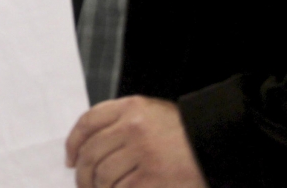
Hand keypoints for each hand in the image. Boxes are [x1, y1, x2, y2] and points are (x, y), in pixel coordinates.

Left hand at [66, 96, 206, 187]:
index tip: (70, 159)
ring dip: (98, 187)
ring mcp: (143, 152)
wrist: (216, 142)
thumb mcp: (149, 113)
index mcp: (130, 107)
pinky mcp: (154, 177)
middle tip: (83, 184)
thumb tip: (87, 147)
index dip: (73, 143)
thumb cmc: (182, 131)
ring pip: (103, 175)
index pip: (88, 122)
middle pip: (91, 153)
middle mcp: (133, 127)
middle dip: (82, 173)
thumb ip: (120, 122)